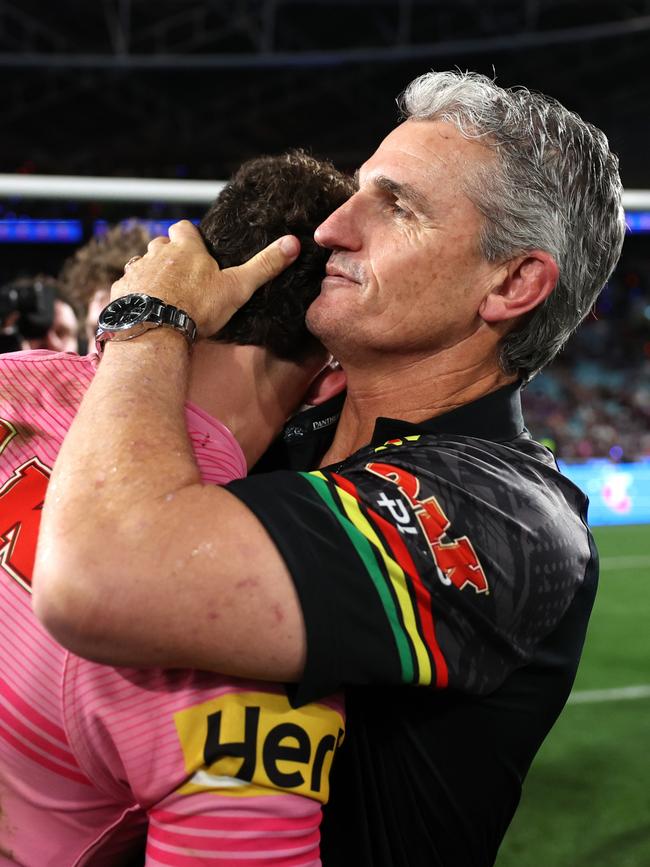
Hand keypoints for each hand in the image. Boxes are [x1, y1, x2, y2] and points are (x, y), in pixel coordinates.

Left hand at [109, 220, 300, 336]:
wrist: (156, 329)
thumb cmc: (198, 307)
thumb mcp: (237, 287)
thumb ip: (264, 266)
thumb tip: (293, 243)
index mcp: (185, 248)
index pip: (185, 228)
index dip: (190, 238)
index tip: (197, 251)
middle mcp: (157, 254)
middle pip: (160, 244)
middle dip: (168, 255)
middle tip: (182, 276)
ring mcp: (136, 272)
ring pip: (141, 264)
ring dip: (150, 274)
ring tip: (162, 294)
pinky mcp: (120, 292)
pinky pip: (126, 287)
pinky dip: (134, 295)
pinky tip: (143, 310)